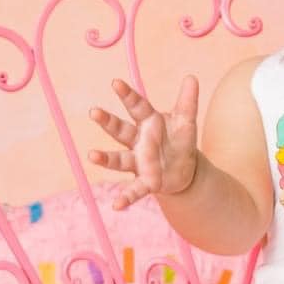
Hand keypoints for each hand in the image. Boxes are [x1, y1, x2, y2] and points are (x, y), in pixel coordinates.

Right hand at [88, 75, 200, 209]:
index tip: (115, 83)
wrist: (184, 169)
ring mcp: (139, 162)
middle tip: (94, 112)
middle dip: (107, 122)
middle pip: (120, 130)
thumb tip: (191, 77)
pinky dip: (125, 197)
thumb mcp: (186, 121)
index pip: (136, 106)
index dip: (126, 94)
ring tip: (92, 155)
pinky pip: (133, 190)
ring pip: (119, 159)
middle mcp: (138, 141)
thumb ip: (187, 101)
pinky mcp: (146, 182)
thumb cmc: (179, 140)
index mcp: (149, 122)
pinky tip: (116, 206)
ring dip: (105, 158)